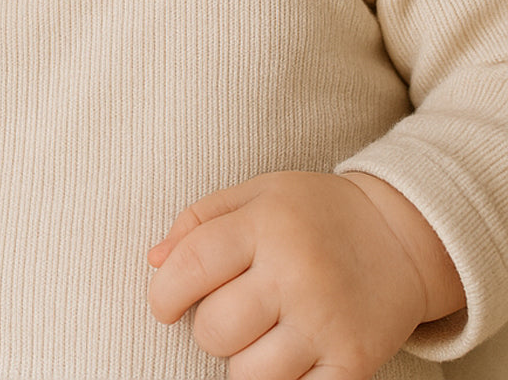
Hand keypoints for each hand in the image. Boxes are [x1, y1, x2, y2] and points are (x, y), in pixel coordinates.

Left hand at [147, 171, 463, 379]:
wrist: (401, 235)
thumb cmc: (313, 213)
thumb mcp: (256, 193)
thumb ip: (198, 221)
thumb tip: (154, 262)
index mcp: (266, 225)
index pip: (191, 266)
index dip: (164, 293)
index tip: (165, 304)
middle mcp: (296, 274)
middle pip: (214, 328)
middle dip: (209, 325)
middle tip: (231, 309)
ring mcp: (327, 323)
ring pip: (246, 374)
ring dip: (242, 358)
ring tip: (261, 331)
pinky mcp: (354, 363)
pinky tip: (287, 355)